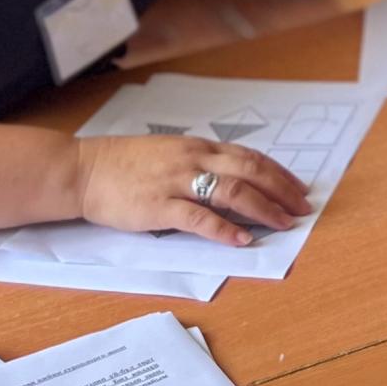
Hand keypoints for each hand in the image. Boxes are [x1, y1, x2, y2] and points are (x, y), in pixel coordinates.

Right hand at [75, 134, 312, 246]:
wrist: (84, 170)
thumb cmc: (122, 164)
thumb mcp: (167, 153)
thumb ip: (196, 162)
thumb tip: (227, 177)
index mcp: (195, 146)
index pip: (248, 156)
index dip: (278, 173)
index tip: (297, 188)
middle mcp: (192, 159)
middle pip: (250, 170)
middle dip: (281, 190)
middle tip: (303, 208)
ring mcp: (177, 182)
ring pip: (232, 191)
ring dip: (264, 208)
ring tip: (284, 223)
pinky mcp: (160, 206)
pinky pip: (200, 218)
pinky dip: (225, 229)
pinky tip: (243, 239)